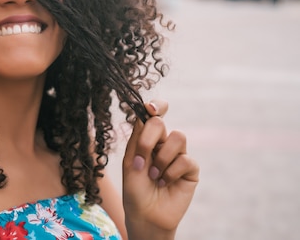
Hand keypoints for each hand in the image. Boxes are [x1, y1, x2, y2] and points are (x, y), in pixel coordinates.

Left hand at [122, 100, 198, 239]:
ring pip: (178, 137)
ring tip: (154, 175)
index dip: (155, 106)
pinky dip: (171, 172)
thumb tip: (144, 113)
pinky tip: (164, 183)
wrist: (146, 215)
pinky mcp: (191, 169)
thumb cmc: (135, 190)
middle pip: (161, 124)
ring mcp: (178, 155)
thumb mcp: (130, 162)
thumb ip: (137, 138)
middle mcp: (163, 144)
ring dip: (162, 158)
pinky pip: (185, 159)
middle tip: (140, 159)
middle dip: (148, 140)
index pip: (154, 115)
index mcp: (147, 139)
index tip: (150, 108)